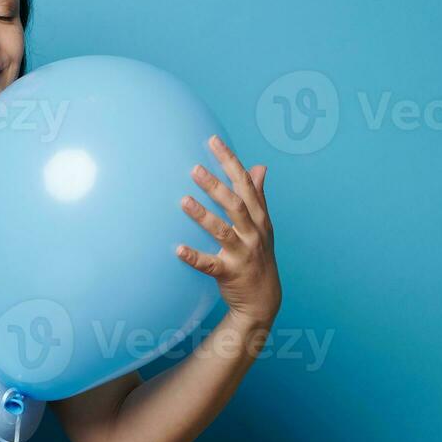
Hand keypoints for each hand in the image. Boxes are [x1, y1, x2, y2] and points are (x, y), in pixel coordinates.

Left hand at [175, 134, 281, 328]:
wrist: (263, 300)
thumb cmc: (259, 256)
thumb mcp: (263, 225)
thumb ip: (258, 196)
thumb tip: (260, 166)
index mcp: (260, 218)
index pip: (245, 184)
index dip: (230, 161)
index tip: (213, 141)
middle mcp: (254, 233)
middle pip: (235, 204)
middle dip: (216, 185)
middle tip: (194, 168)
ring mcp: (243, 254)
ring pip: (223, 231)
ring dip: (203, 216)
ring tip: (183, 201)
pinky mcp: (230, 273)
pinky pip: (210, 264)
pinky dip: (194, 257)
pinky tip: (178, 249)